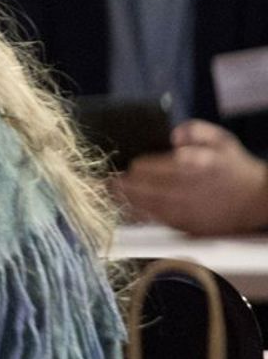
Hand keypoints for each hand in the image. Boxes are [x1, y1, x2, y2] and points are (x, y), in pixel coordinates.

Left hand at [119, 119, 267, 235]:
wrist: (257, 199)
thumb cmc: (234, 166)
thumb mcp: (222, 140)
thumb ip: (197, 131)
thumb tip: (174, 135)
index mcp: (195, 166)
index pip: (154, 167)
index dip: (137, 167)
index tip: (128, 166)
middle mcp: (189, 189)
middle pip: (144, 189)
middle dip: (123, 184)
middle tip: (106, 181)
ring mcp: (188, 210)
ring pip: (146, 207)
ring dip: (126, 200)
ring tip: (110, 194)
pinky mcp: (189, 227)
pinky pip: (157, 222)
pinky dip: (139, 216)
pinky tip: (127, 210)